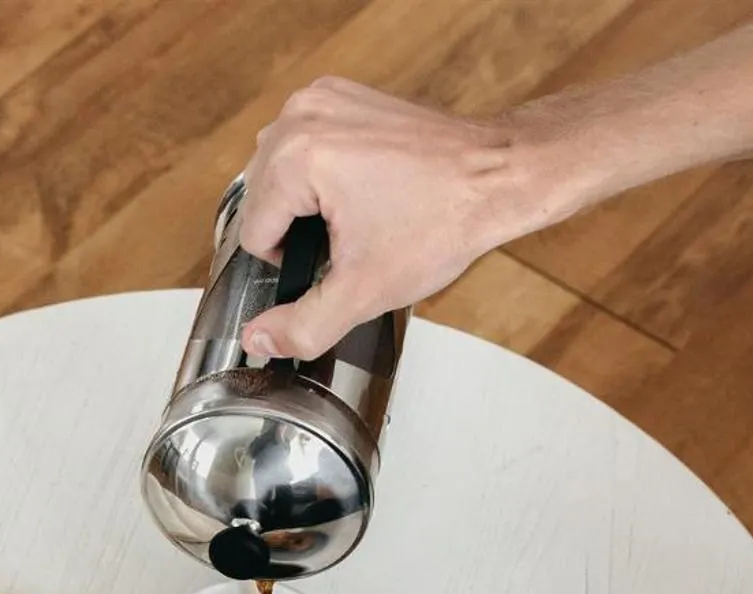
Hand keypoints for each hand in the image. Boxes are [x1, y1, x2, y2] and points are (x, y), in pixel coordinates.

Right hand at [237, 78, 529, 359]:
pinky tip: (365, 187)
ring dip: (307, 200)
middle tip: (355, 237)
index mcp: (296, 156)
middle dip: (298, 227)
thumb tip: (258, 340)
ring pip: (279, 171)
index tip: (341, 257)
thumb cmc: (442, 222)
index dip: (292, 261)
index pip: (253, 232)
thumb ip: (304, 325)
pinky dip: (323, 169)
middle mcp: (302, 115)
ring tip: (361, 213)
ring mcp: (323, 97)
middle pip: (261, 198)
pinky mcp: (343, 93)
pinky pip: (305, 143)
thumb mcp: (364, 291)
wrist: (499, 176)